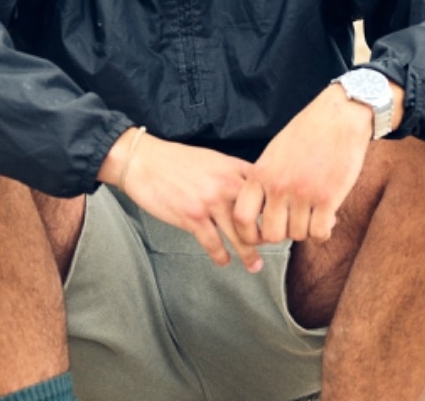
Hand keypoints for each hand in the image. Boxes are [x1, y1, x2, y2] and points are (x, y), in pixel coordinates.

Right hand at [98, 131, 263, 271]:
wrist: (143, 161)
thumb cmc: (176, 160)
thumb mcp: (211, 158)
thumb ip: (232, 173)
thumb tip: (251, 190)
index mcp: (232, 168)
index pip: (265, 190)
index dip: (276, 207)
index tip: (280, 221)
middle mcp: (226, 184)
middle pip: (257, 217)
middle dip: (267, 236)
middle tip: (271, 247)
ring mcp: (210, 202)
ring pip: (239, 236)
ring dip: (249, 255)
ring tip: (255, 266)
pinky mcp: (192, 217)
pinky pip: (214, 245)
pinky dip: (221, 257)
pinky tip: (224, 261)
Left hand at [232, 84, 374, 245]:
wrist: (339, 116)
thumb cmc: (308, 130)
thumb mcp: (275, 151)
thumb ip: (266, 178)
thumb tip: (261, 208)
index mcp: (262, 173)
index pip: (242, 216)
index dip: (248, 233)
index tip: (260, 234)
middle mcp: (279, 186)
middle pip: (271, 234)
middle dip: (283, 233)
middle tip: (293, 222)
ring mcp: (303, 194)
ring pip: (298, 235)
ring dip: (306, 229)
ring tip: (313, 212)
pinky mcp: (327, 198)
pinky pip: (319, 233)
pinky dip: (323, 231)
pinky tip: (327, 217)